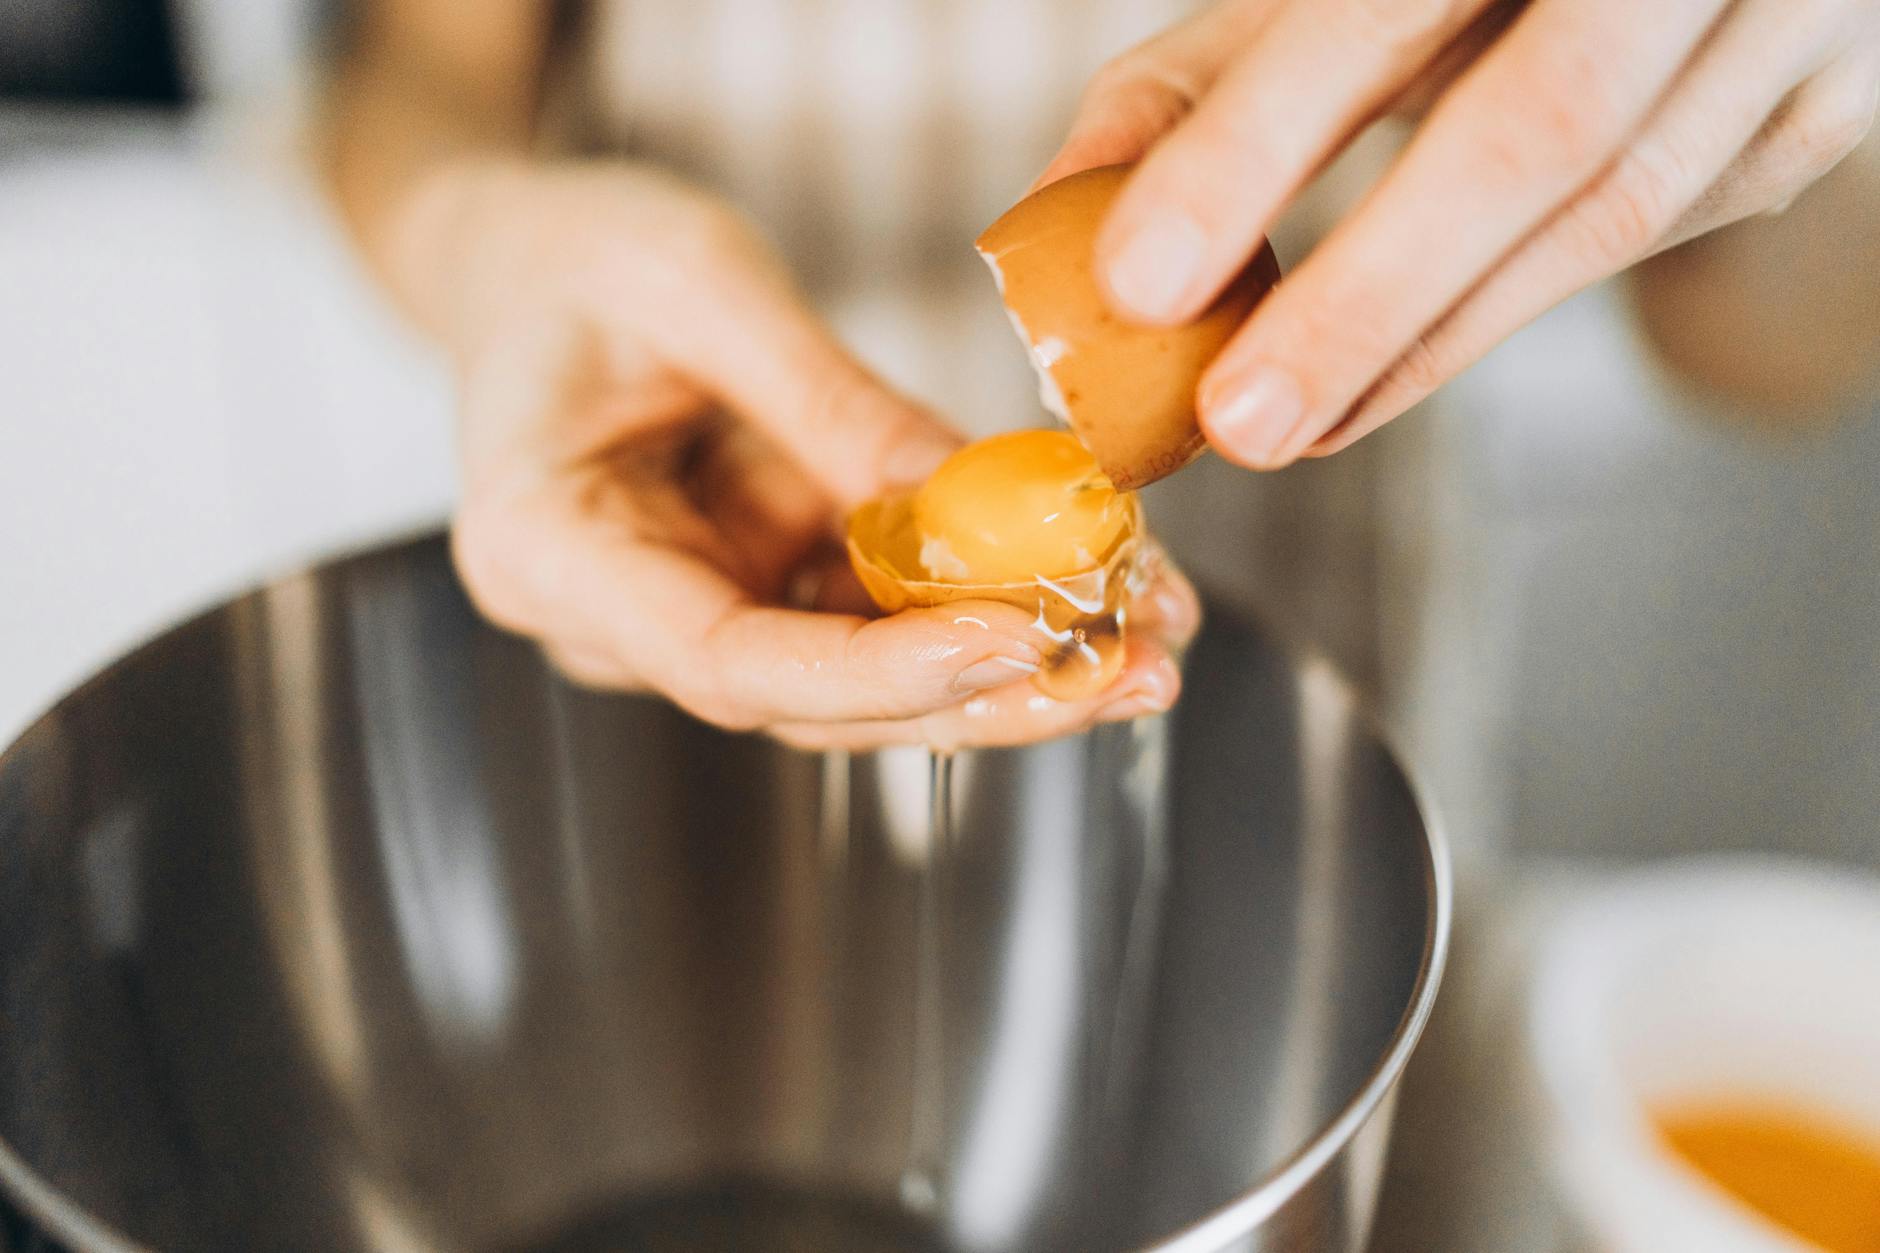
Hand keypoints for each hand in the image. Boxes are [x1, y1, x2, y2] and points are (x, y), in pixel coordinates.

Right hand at [396, 162, 1194, 747]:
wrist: (529, 258)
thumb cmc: (578, 255)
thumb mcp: (701, 286)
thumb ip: (831, 405)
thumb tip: (984, 505)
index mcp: (551, 553)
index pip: (730, 663)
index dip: (882, 671)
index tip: (1015, 638)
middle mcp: (623, 619)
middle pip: (820, 702)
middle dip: (988, 694)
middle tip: (1132, 668)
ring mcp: (701, 610)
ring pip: (870, 682)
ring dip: (1017, 669)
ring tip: (1154, 635)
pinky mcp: (765, 585)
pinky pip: (885, 616)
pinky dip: (991, 602)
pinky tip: (1101, 583)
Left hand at [1041, 0, 1879, 465]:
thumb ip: (1204, 81)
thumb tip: (1057, 213)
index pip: (1378, 11)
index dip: (1254, 143)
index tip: (1137, 281)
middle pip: (1534, 128)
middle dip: (1369, 294)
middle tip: (1236, 420)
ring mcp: (1774, 17)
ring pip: (1609, 205)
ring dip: (1431, 342)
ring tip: (1287, 427)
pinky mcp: (1812, 111)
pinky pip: (1655, 234)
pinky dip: (1496, 323)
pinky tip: (1383, 386)